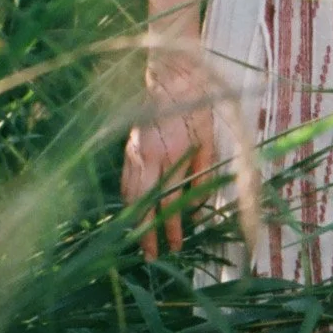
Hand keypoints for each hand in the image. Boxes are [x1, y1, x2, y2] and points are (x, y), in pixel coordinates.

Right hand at [121, 48, 219, 255]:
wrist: (171, 76)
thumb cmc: (196, 108)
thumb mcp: (208, 141)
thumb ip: (200, 176)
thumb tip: (194, 209)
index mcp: (172, 156)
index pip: (170, 202)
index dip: (171, 227)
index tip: (175, 246)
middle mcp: (149, 158)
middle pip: (143, 205)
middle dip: (145, 233)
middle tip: (150, 256)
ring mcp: (134, 153)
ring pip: (128, 195)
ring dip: (133, 220)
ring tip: (137, 240)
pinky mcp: (128, 148)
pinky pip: (124, 181)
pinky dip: (126, 200)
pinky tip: (130, 212)